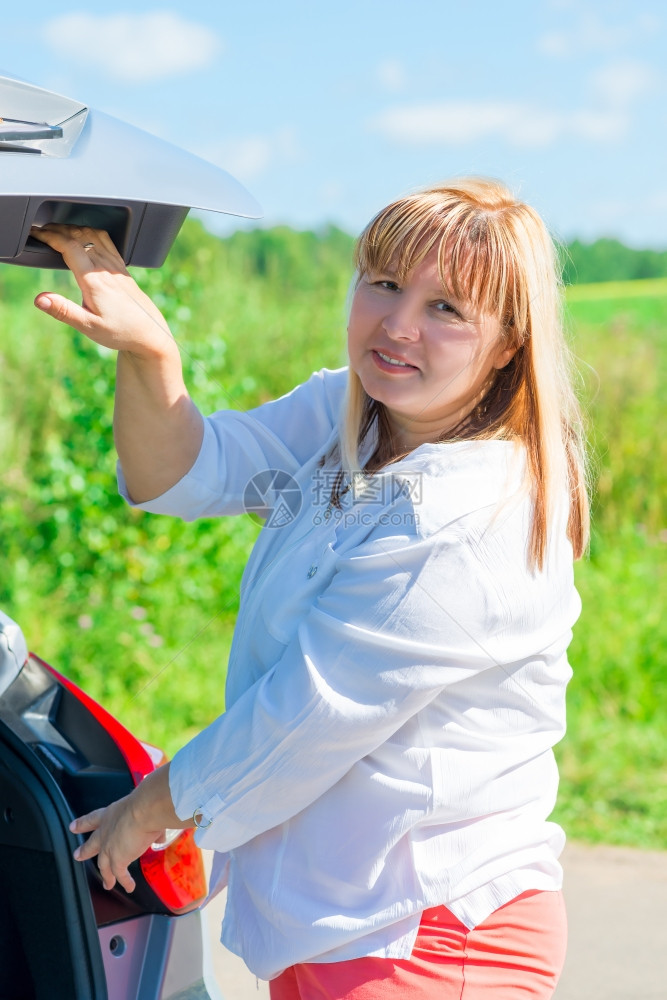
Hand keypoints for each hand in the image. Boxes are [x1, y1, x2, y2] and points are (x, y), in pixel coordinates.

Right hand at [30, 224, 175, 360]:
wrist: (149, 334)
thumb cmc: (120, 332)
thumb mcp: (88, 326)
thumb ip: (63, 311)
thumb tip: (39, 299)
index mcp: (94, 280)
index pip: (69, 246)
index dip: (49, 235)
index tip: (36, 233)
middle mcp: (105, 268)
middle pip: (79, 235)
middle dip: (57, 228)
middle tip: (40, 230)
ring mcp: (116, 266)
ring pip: (93, 235)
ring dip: (72, 228)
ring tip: (56, 230)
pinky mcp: (122, 268)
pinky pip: (106, 240)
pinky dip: (90, 231)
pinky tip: (84, 234)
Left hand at [69, 763, 191, 891]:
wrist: (145, 810)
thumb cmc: (145, 803)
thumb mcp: (142, 811)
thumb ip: (148, 826)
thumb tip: (158, 836)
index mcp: (109, 815)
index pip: (92, 820)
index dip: (82, 824)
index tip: (73, 827)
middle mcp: (106, 832)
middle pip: (92, 844)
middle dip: (85, 850)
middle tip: (77, 854)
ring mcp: (109, 848)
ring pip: (103, 865)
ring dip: (105, 874)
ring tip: (106, 882)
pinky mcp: (117, 860)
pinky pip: (120, 875)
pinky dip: (126, 881)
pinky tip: (129, 887)